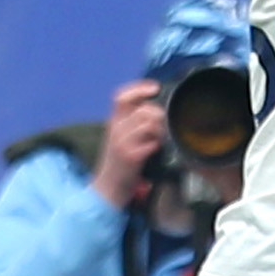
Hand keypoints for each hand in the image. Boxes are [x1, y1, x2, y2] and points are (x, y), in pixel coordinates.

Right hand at [92, 80, 165, 208]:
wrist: (107, 188)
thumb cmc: (120, 163)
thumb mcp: (122, 138)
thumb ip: (134, 124)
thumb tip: (158, 109)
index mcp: (114, 122)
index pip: (121, 97)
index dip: (138, 88)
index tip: (155, 87)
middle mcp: (116, 129)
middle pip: (141, 109)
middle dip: (159, 113)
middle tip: (166, 121)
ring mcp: (122, 143)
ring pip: (146, 123)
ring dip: (161, 127)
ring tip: (164, 136)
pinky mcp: (130, 157)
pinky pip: (149, 143)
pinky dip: (158, 143)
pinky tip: (159, 148)